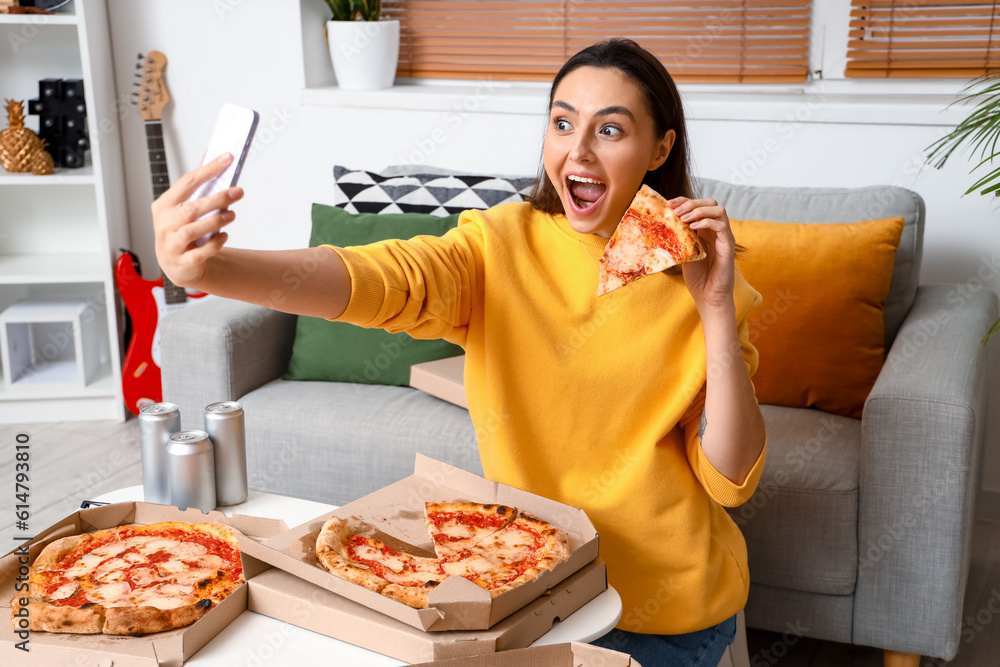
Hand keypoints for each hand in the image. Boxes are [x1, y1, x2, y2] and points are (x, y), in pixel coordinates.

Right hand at [152, 153, 242, 287]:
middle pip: (192, 208)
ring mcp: (171, 244)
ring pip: (194, 229)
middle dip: (217, 198)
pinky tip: (225, 236)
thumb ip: (196, 183)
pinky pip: (200, 253)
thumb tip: (211, 152)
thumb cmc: (181, 229)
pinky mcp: (182, 262)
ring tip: (232, 214)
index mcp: (165, 205)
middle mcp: (164, 223)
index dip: (209, 169)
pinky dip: (214, 244)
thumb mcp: (183, 206)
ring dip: (216, 220)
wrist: (175, 264)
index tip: (228, 157)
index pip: (187, 182)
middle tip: (238, 191)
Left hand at [667, 196, 735, 311]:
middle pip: (711, 203)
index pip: (698, 206)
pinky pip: (722, 226)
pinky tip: (693, 228)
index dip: (684, 201)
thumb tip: (663, 222)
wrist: (708, 296)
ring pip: (719, 210)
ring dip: (699, 210)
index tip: (669, 203)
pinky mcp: (728, 246)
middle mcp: (717, 231)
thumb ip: (679, 236)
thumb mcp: (684, 251)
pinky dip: (707, 222)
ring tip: (684, 218)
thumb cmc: (697, 277)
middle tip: (677, 211)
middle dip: (692, 203)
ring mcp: (724, 237)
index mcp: (706, 230)